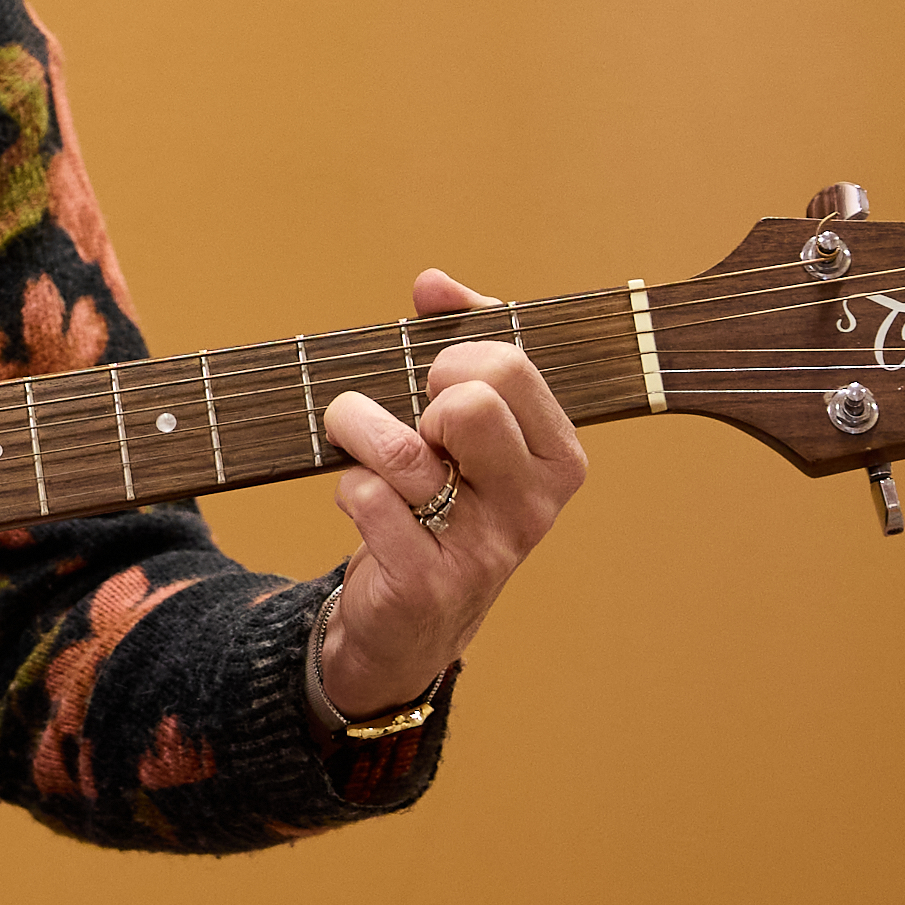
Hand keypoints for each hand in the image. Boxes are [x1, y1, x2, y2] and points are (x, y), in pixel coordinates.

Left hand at [311, 268, 587, 720]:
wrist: (411, 621)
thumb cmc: (443, 501)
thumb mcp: (469, 425)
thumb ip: (462, 342)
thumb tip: (434, 283)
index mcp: (556, 455)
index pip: (509, 364)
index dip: (453, 357)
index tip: (435, 378)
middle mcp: (533, 505)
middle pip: (469, 403)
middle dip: (414, 391)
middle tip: (407, 414)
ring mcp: (483, 550)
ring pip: (403, 452)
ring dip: (355, 431)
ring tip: (353, 439)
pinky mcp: (427, 584)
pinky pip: (367, 500)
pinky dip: (347, 488)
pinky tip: (360, 502)